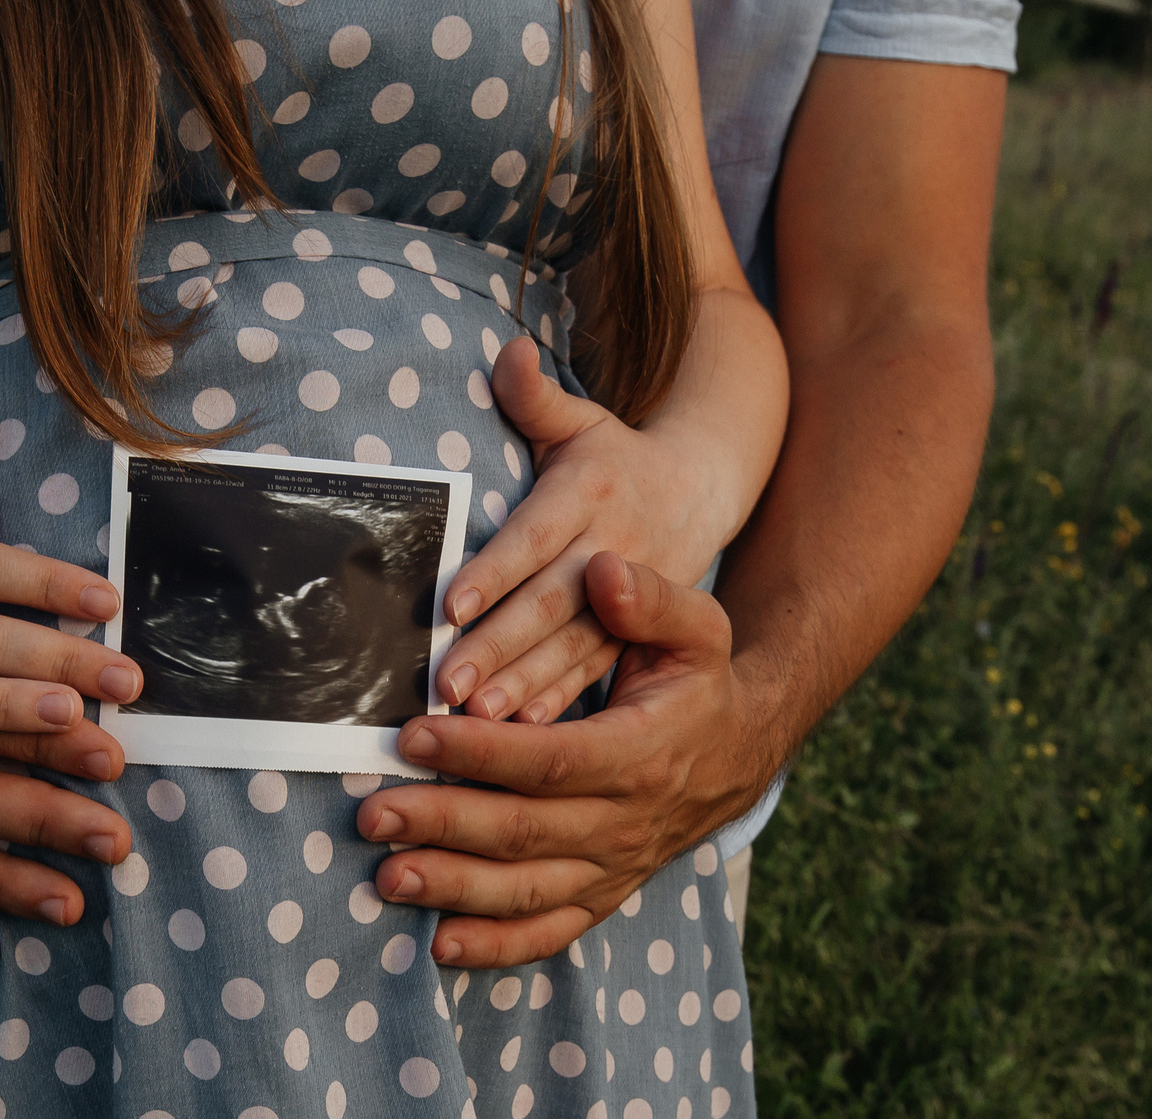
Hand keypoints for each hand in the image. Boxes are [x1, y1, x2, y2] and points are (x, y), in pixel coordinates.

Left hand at [360, 553, 776, 968]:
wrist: (739, 754)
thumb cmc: (700, 685)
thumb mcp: (699, 629)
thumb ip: (652, 598)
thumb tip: (602, 571)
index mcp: (640, 754)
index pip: (551, 760)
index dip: (480, 753)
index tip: (414, 734)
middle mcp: (624, 822)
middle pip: (524, 832)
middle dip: (443, 824)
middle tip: (373, 812)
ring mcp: (612, 867)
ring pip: (527, 890)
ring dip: (453, 888)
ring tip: (387, 878)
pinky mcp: (602, 895)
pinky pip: (549, 932)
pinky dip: (495, 946)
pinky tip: (438, 944)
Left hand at [433, 338, 746, 725]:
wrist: (704, 488)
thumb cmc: (617, 455)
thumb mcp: (586, 419)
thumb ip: (538, 398)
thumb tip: (507, 353)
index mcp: (591, 493)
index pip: (535, 535)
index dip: (495, 569)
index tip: (452, 603)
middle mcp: (611, 547)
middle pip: (550, 602)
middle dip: (499, 645)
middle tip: (447, 680)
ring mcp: (627, 595)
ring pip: (572, 647)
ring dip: (525, 684)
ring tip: (477, 717)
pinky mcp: (634, 628)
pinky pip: (597, 670)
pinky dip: (563, 700)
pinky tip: (525, 731)